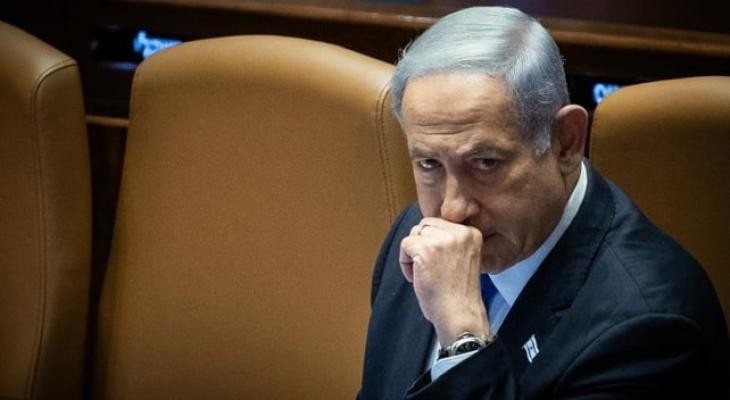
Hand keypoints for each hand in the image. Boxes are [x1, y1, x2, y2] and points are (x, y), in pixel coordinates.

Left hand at [399, 217, 490, 346]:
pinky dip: (404, 262)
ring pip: (414, 234)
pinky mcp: (426, 249)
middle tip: (427, 268)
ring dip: (413, 254)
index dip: (433, 243)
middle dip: (421, 245)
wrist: (459, 314)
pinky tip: (415, 277)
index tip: (438, 263)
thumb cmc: (459, 294)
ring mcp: (443, 240)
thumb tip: (425, 230)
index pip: (441, 223)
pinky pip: (405, 245)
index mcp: (472, 233)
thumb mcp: (463, 258)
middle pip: (425, 225)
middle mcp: (460, 232)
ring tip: (423, 274)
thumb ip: (451, 242)